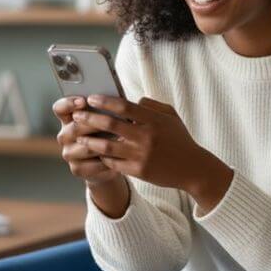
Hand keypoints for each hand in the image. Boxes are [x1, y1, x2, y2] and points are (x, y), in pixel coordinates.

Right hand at [52, 96, 122, 186]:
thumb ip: (107, 109)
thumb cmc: (109, 132)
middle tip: (110, 121)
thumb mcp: (108, 117)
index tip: (83, 101)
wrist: (110, 161)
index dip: (69, 103)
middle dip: (93, 124)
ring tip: (120, 139)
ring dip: (103, 144)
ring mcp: (69, 153)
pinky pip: (92, 164)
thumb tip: (119, 99)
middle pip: (73, 128)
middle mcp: (64, 135)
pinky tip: (119, 156)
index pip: (60, 108)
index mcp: (68, 118)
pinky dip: (107, 160)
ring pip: (85, 147)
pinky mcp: (77, 168)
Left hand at [72, 95, 232, 204]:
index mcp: (154, 120)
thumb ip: (151, 105)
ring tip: (79, 136)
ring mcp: (142, 156)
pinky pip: (114, 163)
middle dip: (90, 119)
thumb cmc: (180, 139)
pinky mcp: (139, 171)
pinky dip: (102, 157)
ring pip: (107, 147)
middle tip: (77, 116)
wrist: (193, 168)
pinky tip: (94, 152)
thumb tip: (130, 100)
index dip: (105, 101)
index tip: (91, 98)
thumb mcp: (171, 116)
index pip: (124, 107)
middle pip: (111, 125)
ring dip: (90, 140)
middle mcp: (146, 137)